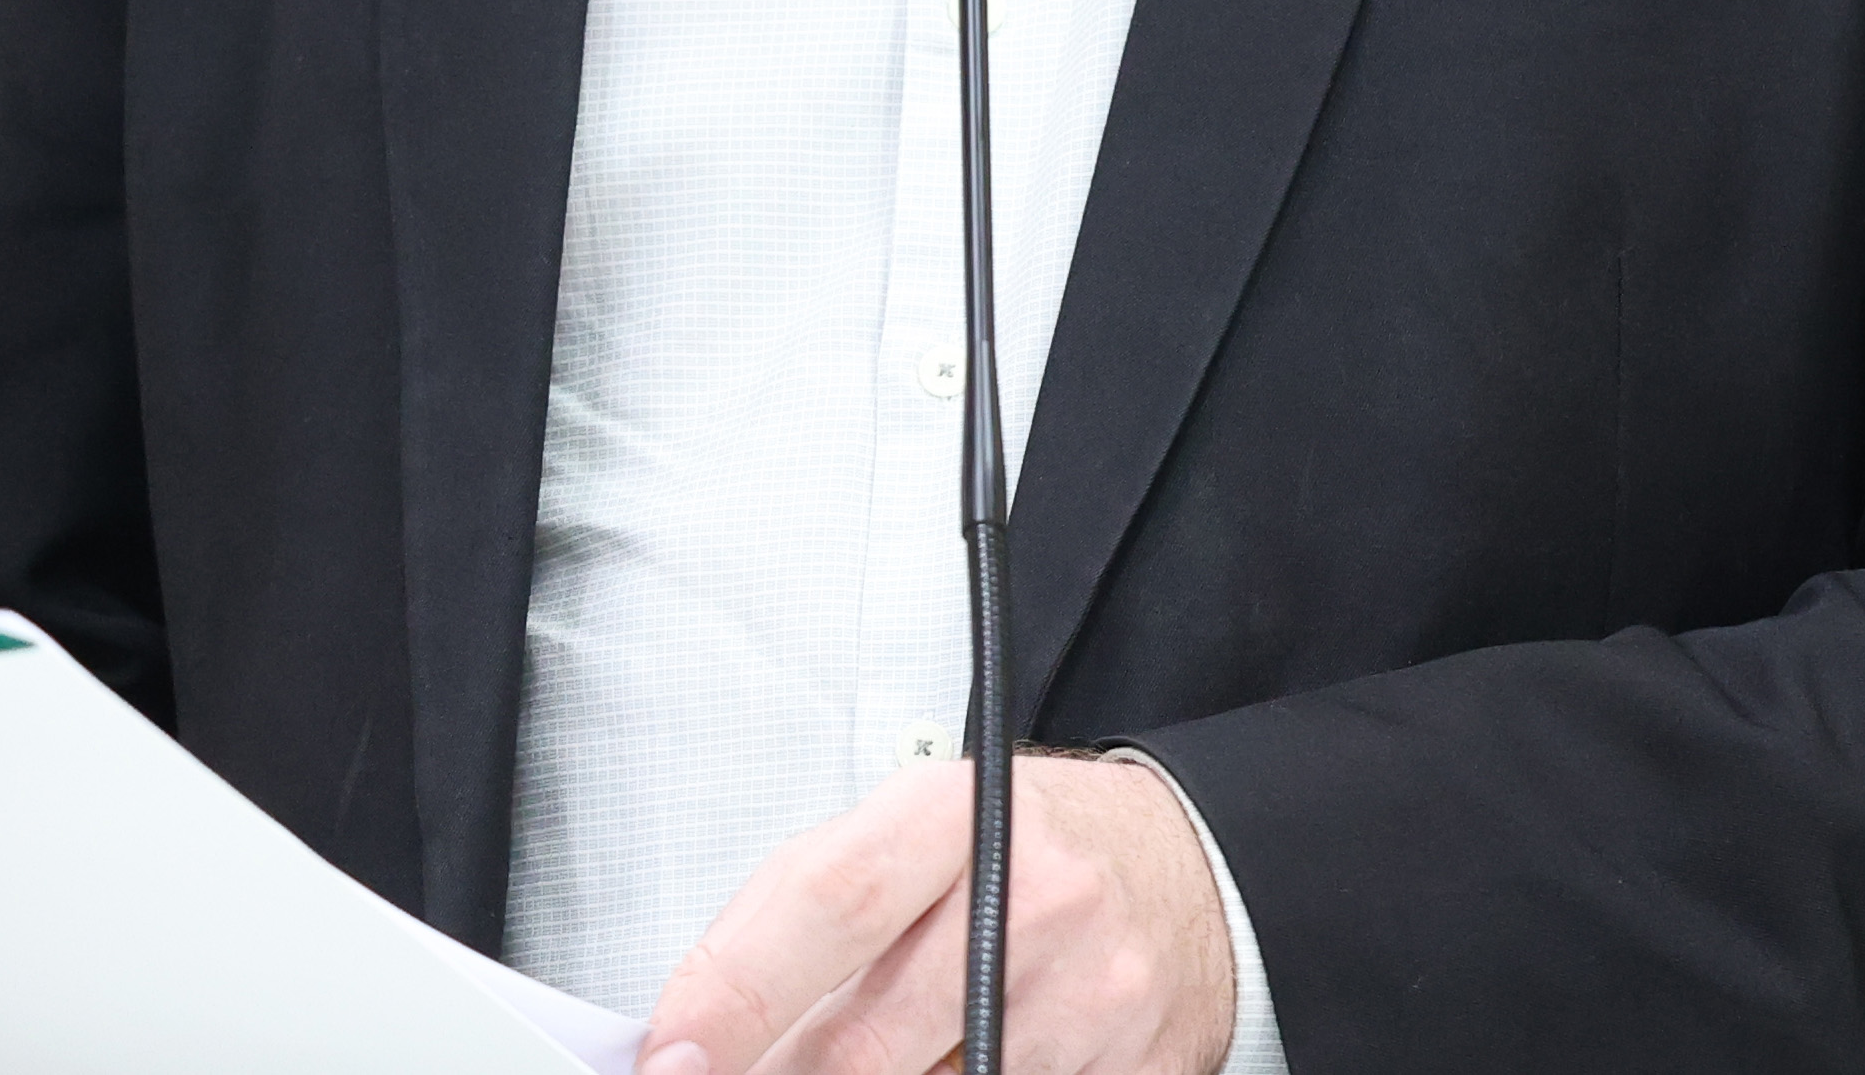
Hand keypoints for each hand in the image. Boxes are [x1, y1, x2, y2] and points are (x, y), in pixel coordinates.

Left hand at [637, 750, 1235, 1074]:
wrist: (1191, 870)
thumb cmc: (1032, 849)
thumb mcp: (916, 833)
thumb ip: (806, 910)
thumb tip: (701, 1023)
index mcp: (957, 815)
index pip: (828, 902)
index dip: (736, 989)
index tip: (672, 1052)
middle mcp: (1034, 898)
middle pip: (868, 1039)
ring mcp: (1092, 994)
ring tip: (880, 1057)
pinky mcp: (1135, 1067)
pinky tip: (953, 1064)